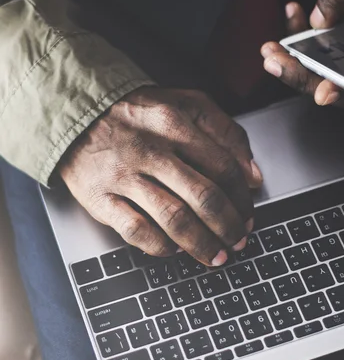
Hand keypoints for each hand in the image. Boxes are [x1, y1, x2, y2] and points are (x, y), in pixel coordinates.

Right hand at [59, 87, 262, 266]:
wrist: (74, 111)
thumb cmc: (138, 113)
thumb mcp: (185, 103)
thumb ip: (225, 132)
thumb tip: (252, 176)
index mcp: (175, 124)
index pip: (223, 167)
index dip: (242, 198)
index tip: (249, 215)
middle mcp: (151, 150)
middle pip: (203, 197)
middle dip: (229, 226)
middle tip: (239, 240)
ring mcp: (124, 176)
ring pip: (174, 219)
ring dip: (202, 244)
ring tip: (217, 256)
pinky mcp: (100, 198)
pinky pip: (136, 231)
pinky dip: (161, 246)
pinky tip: (174, 249)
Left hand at [261, 0, 343, 105]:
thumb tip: (318, 20)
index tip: (325, 91)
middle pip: (335, 85)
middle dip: (302, 76)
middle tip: (278, 63)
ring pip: (320, 72)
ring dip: (293, 61)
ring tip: (272, 49)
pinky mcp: (339, 51)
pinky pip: (316, 53)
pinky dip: (300, 37)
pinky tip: (293, 15)